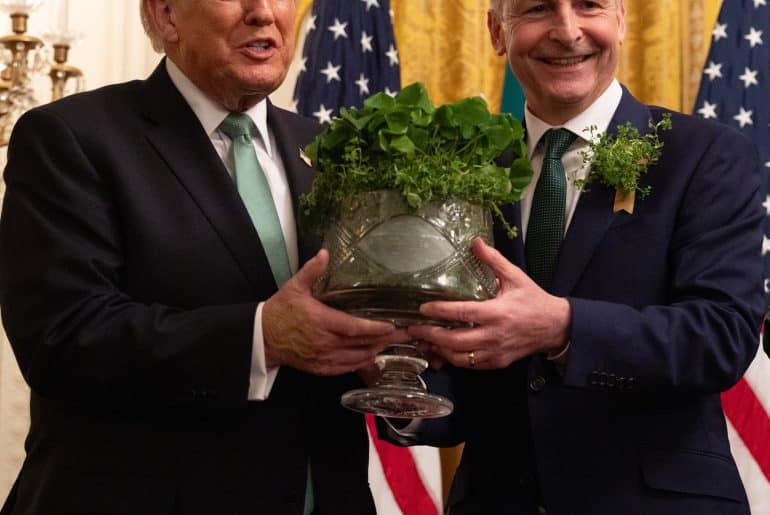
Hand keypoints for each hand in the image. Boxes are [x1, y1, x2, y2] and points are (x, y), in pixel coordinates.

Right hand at [263, 249, 410, 374]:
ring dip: (375, 351)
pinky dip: (361, 363)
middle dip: (383, 339)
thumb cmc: (281, 310)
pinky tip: (371, 355)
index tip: (391, 325)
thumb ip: (312, 271)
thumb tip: (325, 253)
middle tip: (402, 334)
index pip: (354, 327)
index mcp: (320, 320)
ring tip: (391, 342)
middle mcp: (324, 342)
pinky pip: (346, 368)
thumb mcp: (294, 287)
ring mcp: (323, 358)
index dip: (374, 328)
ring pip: (356, 358)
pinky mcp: (320, 368)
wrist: (263, 338)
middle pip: (361, 344)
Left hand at [407, 238, 570, 369]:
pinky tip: (442, 350)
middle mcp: (495, 335)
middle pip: (456, 341)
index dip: (441, 311)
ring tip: (423, 341)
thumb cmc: (533, 300)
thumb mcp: (516, 277)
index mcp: (498, 312)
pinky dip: (453, 359)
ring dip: (439, 351)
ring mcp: (495, 352)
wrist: (555, 327)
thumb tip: (476, 242)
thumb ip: (494, 260)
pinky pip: (470, 365)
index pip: (463, 313)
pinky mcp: (497, 362)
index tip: (423, 309)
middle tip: (413, 329)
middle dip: (431, 336)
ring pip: (460, 358)